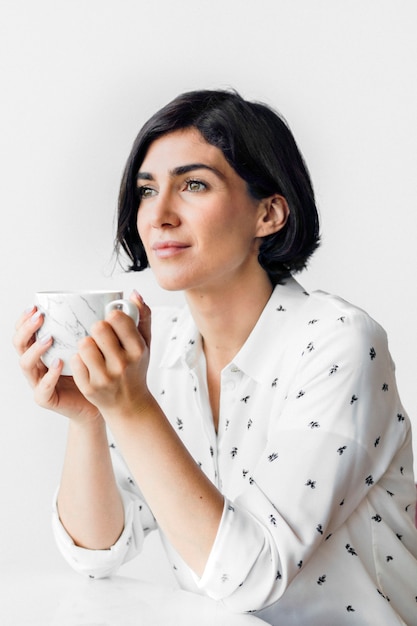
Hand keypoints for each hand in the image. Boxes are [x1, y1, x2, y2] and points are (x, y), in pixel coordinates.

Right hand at [13, 306, 100, 422]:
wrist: (102, 401)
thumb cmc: (96, 371)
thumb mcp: (94, 344)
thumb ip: (95, 326)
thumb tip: (114, 300)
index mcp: (44, 350)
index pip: (26, 332)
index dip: (25, 319)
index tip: (36, 306)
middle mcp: (38, 364)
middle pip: (20, 344)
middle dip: (26, 329)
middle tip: (40, 317)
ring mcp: (39, 381)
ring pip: (25, 364)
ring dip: (35, 349)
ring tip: (49, 339)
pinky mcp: (46, 398)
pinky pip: (42, 388)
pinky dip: (49, 376)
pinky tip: (58, 364)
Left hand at [70, 292, 151, 418]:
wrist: (129, 404)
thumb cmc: (136, 369)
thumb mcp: (146, 344)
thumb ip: (143, 317)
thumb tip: (135, 294)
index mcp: (138, 350)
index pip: (117, 318)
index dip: (112, 316)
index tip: (112, 321)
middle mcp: (123, 364)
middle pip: (98, 328)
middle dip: (97, 329)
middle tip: (100, 336)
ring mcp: (105, 377)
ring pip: (83, 344)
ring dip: (86, 344)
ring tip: (93, 350)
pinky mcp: (89, 387)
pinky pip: (75, 361)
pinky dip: (79, 360)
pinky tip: (88, 365)